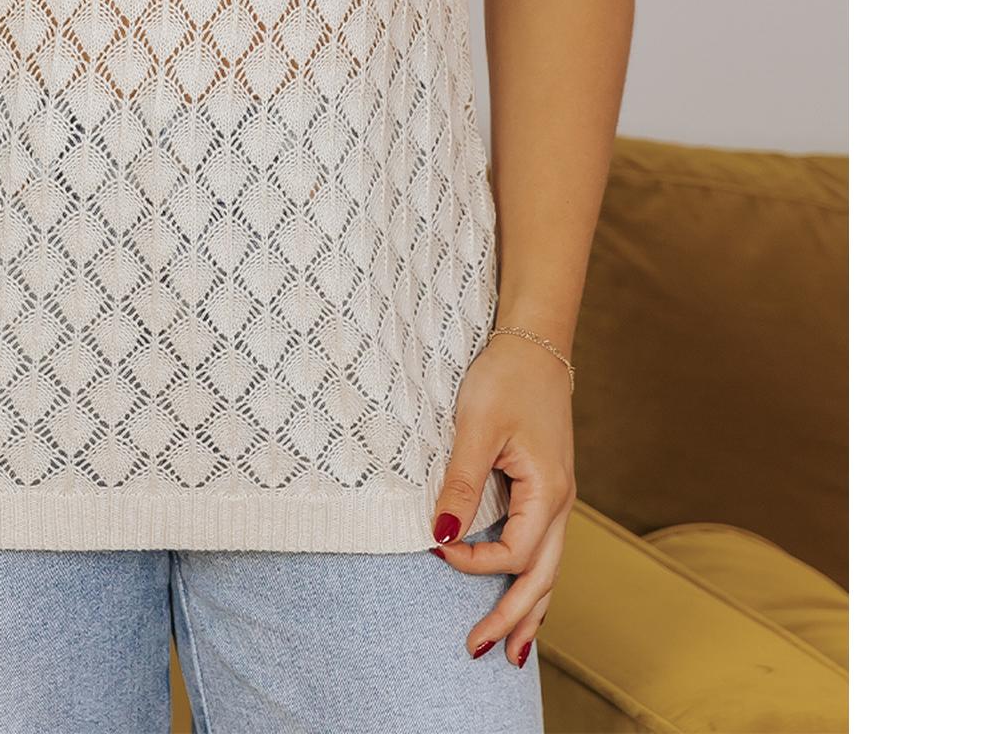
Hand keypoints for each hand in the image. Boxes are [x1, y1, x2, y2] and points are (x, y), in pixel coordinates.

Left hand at [428, 332, 576, 668]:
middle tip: (480, 652)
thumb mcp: (478, 426)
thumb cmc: (506, 378)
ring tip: (511, 652)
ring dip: (529, 609)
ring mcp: (556, 498)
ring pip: (549, 568)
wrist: (534, 344)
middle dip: (513, 618)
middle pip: (542, 577)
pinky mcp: (544, 488)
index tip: (436, 550)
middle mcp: (560, 503)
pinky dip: (533, 579)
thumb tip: (445, 535)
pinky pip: (543, 547)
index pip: (514, 554)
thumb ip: (463, 483)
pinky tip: (522, 596)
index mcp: (548, 492)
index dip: (476, 563)